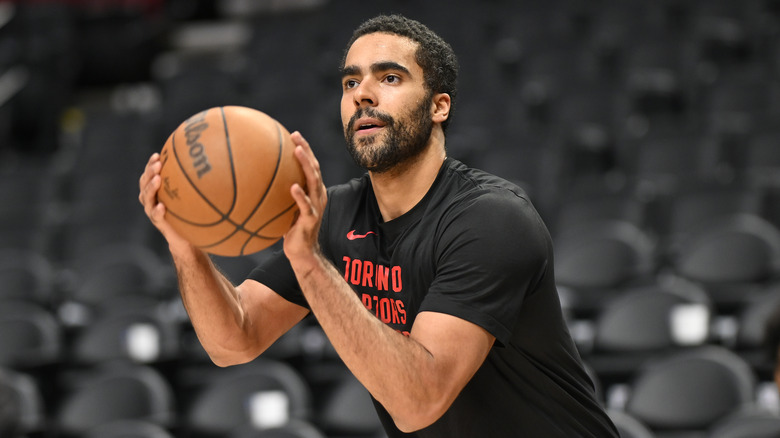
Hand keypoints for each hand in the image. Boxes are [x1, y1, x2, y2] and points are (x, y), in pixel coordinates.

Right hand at [138, 152, 191, 250]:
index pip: (149, 174)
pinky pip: (156, 216)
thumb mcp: (190, 196)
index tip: (157, 155)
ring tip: (157, 179)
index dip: (150, 165)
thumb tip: (208, 163)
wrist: (186, 237)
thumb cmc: (188, 212)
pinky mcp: (159, 223)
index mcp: (157, 190)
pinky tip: (161, 207)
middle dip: (150, 172)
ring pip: (147, 198)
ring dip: (151, 188)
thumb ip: (192, 182)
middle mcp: (151, 199)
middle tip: (158, 164)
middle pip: (144, 183)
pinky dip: (157, 211)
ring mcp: (153, 211)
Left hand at [283, 131, 327, 269]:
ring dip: (306, 165)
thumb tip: (253, 182)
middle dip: (306, 150)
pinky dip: (300, 196)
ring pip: (314, 181)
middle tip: (295, 136)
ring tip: (297, 151)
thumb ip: (276, 195)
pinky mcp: (311, 219)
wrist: (302, 253)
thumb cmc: (290, 230)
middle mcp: (318, 195)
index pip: (310, 165)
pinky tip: (293, 187)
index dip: (304, 149)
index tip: (293, 134)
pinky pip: (306, 205)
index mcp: (313, 191)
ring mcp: (316, 206)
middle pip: (314, 167)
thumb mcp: (283, 209)